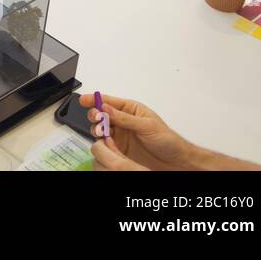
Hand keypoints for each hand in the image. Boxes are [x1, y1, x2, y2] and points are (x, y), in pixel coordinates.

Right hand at [78, 93, 196, 170]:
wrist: (176, 161)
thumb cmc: (168, 140)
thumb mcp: (147, 126)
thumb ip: (125, 118)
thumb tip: (106, 108)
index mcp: (130, 110)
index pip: (108, 101)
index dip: (94, 99)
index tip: (84, 100)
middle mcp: (122, 121)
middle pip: (100, 114)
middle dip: (95, 115)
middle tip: (96, 119)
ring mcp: (120, 135)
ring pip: (100, 129)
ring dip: (98, 130)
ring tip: (103, 133)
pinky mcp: (119, 148)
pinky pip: (105, 144)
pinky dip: (102, 143)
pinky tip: (107, 144)